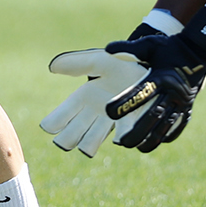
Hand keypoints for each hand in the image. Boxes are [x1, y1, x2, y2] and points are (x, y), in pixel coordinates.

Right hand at [41, 48, 160, 156]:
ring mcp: (112, 124)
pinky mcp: (131, 128)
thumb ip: (79, 63)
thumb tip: (52, 67)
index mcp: (83, 98)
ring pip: (91, 142)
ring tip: (87, 145)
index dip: (54, 123)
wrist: (155, 72)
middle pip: (71, 135)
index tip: (50, 127)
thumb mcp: (102, 61)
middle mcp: (94, 114)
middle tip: (66, 141)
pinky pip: (123, 138)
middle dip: (68, 138)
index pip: (59, 117)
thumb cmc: (124, 66)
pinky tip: (120, 137)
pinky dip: (121, 138)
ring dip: (89, 143)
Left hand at [96, 5, 205, 151]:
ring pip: (167, 125)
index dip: (125, 104)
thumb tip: (107, 49)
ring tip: (137, 148)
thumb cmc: (169, 47)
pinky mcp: (188, 107)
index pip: (141, 93)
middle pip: (154, 116)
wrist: (198, 50)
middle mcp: (173, 92)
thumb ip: (129, 48)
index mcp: (161, 77)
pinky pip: (179, 125)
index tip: (109, 112)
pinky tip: (156, 142)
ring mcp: (183, 102)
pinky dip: (168, 135)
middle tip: (122, 142)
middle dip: (137, 132)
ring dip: (152, 139)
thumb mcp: (150, 44)